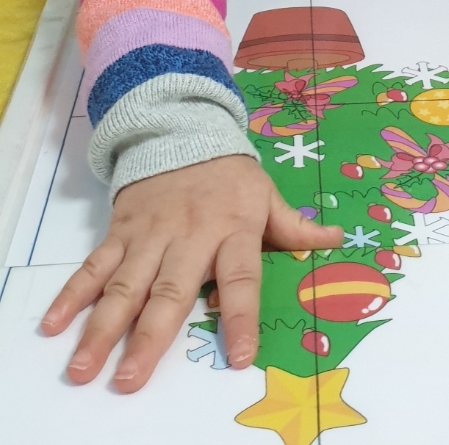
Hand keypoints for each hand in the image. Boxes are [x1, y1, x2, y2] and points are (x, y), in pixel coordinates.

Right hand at [40, 154, 342, 392]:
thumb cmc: (229, 174)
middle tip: (130, 380)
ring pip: (125, 285)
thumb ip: (294, 226)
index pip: (240, 277)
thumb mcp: (265, 194)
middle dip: (149, 338)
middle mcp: (188, 235)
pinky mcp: (120, 230)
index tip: (240, 356)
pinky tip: (54, 324)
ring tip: (85, 368)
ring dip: (102, 327)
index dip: (241, 316)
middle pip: (168, 291)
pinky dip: (72, 295)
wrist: (181, 127)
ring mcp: (149, 234)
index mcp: (232, 228)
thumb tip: (336, 239)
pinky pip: (94, 265)